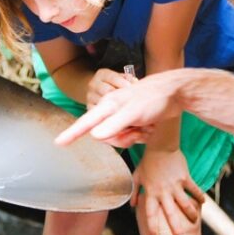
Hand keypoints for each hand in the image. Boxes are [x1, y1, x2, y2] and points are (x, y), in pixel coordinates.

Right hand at [55, 71, 188, 148]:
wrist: (175, 92)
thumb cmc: (153, 97)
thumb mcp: (133, 112)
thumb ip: (114, 124)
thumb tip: (94, 135)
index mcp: (107, 106)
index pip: (85, 122)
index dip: (72, 133)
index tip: (58, 142)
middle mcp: (112, 111)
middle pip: (105, 136)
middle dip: (121, 139)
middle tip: (137, 133)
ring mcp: (123, 116)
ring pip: (119, 138)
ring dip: (134, 137)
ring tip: (147, 127)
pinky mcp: (133, 121)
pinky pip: (131, 136)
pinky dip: (141, 135)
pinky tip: (150, 127)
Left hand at [130, 148, 203, 234]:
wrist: (161, 146)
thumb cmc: (148, 162)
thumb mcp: (137, 176)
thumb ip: (135, 192)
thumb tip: (132, 206)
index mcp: (151, 192)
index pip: (151, 213)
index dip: (152, 226)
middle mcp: (163, 192)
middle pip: (170, 213)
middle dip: (176, 228)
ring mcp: (175, 185)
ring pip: (185, 204)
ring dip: (191, 214)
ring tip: (195, 222)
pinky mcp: (185, 178)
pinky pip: (194, 189)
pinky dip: (199, 196)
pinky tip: (203, 203)